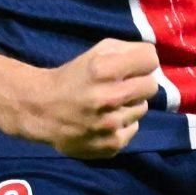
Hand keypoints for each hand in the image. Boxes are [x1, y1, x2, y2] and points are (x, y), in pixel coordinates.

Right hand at [10, 38, 158, 158]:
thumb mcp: (96, 52)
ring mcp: (111, 125)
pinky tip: (104, 121)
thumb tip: (154, 59)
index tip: (133, 66)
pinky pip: (133, 129)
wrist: (41, 110)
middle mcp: (109, 98)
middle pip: (152, 85)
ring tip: (108, 105)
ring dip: (129, 105)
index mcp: (104, 70)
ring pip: (142, 108)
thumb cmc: (72, 76)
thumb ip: (127, 49)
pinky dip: (122, 125)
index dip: (142, 61)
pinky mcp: (112, 145)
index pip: (150, 59)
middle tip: (121, 86)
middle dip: (138, 83)